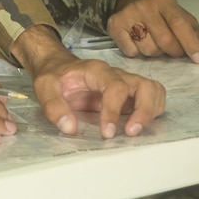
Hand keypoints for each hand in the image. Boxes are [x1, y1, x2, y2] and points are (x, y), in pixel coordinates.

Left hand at [12, 25, 165, 138]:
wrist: (57, 66)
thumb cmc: (54, 75)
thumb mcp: (44, 86)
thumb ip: (53, 106)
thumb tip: (70, 128)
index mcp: (97, 71)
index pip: (116, 87)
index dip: (114, 111)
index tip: (106, 132)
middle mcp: (116, 74)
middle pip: (145, 86)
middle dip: (143, 111)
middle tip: (130, 132)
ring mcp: (125, 83)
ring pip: (153, 90)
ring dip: (151, 111)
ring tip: (134, 130)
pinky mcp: (128, 94)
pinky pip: (152, 97)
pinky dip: (152, 111)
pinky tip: (138, 124)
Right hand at [107, 0, 198, 62]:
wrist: (131, 0)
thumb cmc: (160, 13)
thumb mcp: (180, 15)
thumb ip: (193, 32)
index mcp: (165, 1)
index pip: (179, 23)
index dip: (190, 43)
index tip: (198, 58)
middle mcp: (145, 6)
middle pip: (164, 41)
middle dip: (174, 52)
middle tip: (174, 51)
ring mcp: (128, 15)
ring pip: (148, 49)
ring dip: (155, 52)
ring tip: (154, 43)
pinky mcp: (114, 25)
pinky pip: (131, 52)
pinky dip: (138, 53)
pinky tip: (139, 43)